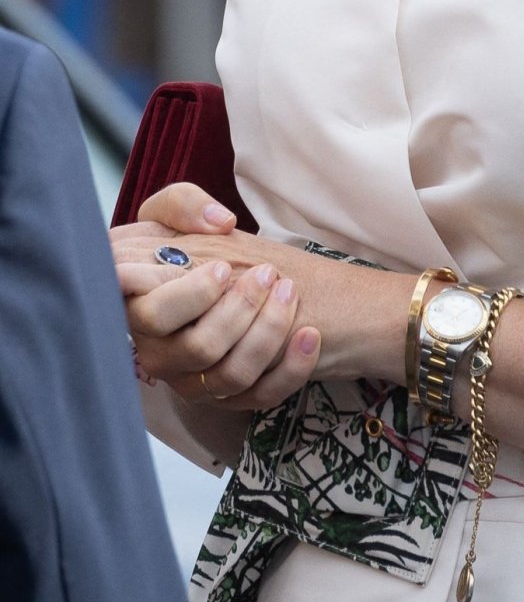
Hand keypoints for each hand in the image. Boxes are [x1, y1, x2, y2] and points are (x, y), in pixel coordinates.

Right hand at [111, 183, 319, 409]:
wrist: (224, 275)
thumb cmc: (188, 244)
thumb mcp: (174, 212)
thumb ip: (182, 203)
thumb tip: (217, 223)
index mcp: (136, 307)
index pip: (153, 316)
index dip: (191, 296)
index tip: (223, 269)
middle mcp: (156, 350)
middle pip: (198, 349)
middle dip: (241, 309)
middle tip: (268, 274)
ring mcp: (188, 378)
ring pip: (230, 377)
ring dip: (269, 333)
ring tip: (290, 292)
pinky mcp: (223, 397)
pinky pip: (259, 398)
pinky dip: (291, 369)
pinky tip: (309, 336)